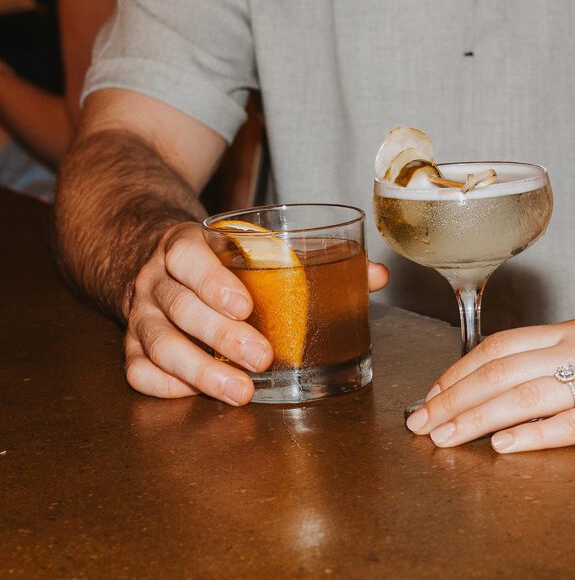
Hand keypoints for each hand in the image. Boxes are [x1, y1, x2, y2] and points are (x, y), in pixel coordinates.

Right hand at [123, 221, 388, 404]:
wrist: (154, 254)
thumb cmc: (218, 255)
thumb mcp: (250, 245)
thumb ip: (311, 258)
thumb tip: (376, 275)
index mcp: (184, 245)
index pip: (187, 255)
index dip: (212, 280)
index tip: (245, 305)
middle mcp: (156, 280)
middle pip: (179, 307)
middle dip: (221, 337)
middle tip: (262, 357)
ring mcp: (140, 314)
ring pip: (158, 344)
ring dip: (200, 371)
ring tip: (241, 391)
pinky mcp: (133, 345)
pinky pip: (138, 370)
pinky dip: (166, 385)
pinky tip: (196, 394)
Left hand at [404, 314, 574, 451]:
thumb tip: (533, 366)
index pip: (502, 345)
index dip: (460, 369)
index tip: (434, 391)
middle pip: (502, 371)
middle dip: (454, 398)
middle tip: (421, 423)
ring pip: (526, 397)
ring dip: (477, 419)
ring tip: (444, 438)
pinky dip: (535, 436)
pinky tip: (506, 447)